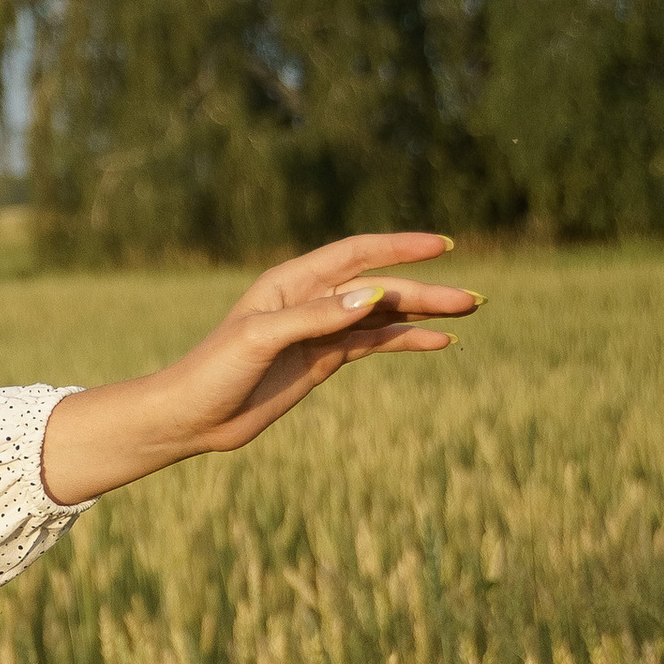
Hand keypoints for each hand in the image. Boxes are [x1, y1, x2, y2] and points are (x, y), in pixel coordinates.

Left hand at [38, 232, 481, 504]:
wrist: (191, 418)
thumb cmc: (214, 371)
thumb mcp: (261, 339)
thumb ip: (315, 317)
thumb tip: (371, 295)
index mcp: (291, 282)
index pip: (356, 254)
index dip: (399, 247)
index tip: (442, 246)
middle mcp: (309, 300)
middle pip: (378, 288)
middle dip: (424, 290)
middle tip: (471, 300)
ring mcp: (319, 330)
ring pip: (381, 314)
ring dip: (422, 313)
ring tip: (466, 312)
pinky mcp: (322, 360)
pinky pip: (372, 343)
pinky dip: (404, 340)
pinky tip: (436, 341)